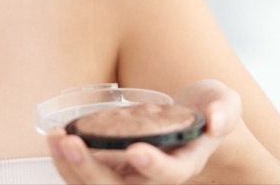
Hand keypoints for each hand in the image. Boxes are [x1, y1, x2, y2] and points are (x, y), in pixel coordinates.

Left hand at [47, 80, 241, 184]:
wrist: (193, 121)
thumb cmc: (208, 109)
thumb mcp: (225, 102)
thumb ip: (224, 109)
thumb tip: (215, 118)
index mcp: (185, 162)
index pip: (170, 175)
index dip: (154, 167)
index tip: (136, 151)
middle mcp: (154, 177)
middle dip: (91, 170)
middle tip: (70, 143)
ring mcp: (131, 175)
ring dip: (71, 167)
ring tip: (55, 138)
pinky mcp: (112, 167)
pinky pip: (84, 175)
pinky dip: (66, 160)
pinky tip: (55, 138)